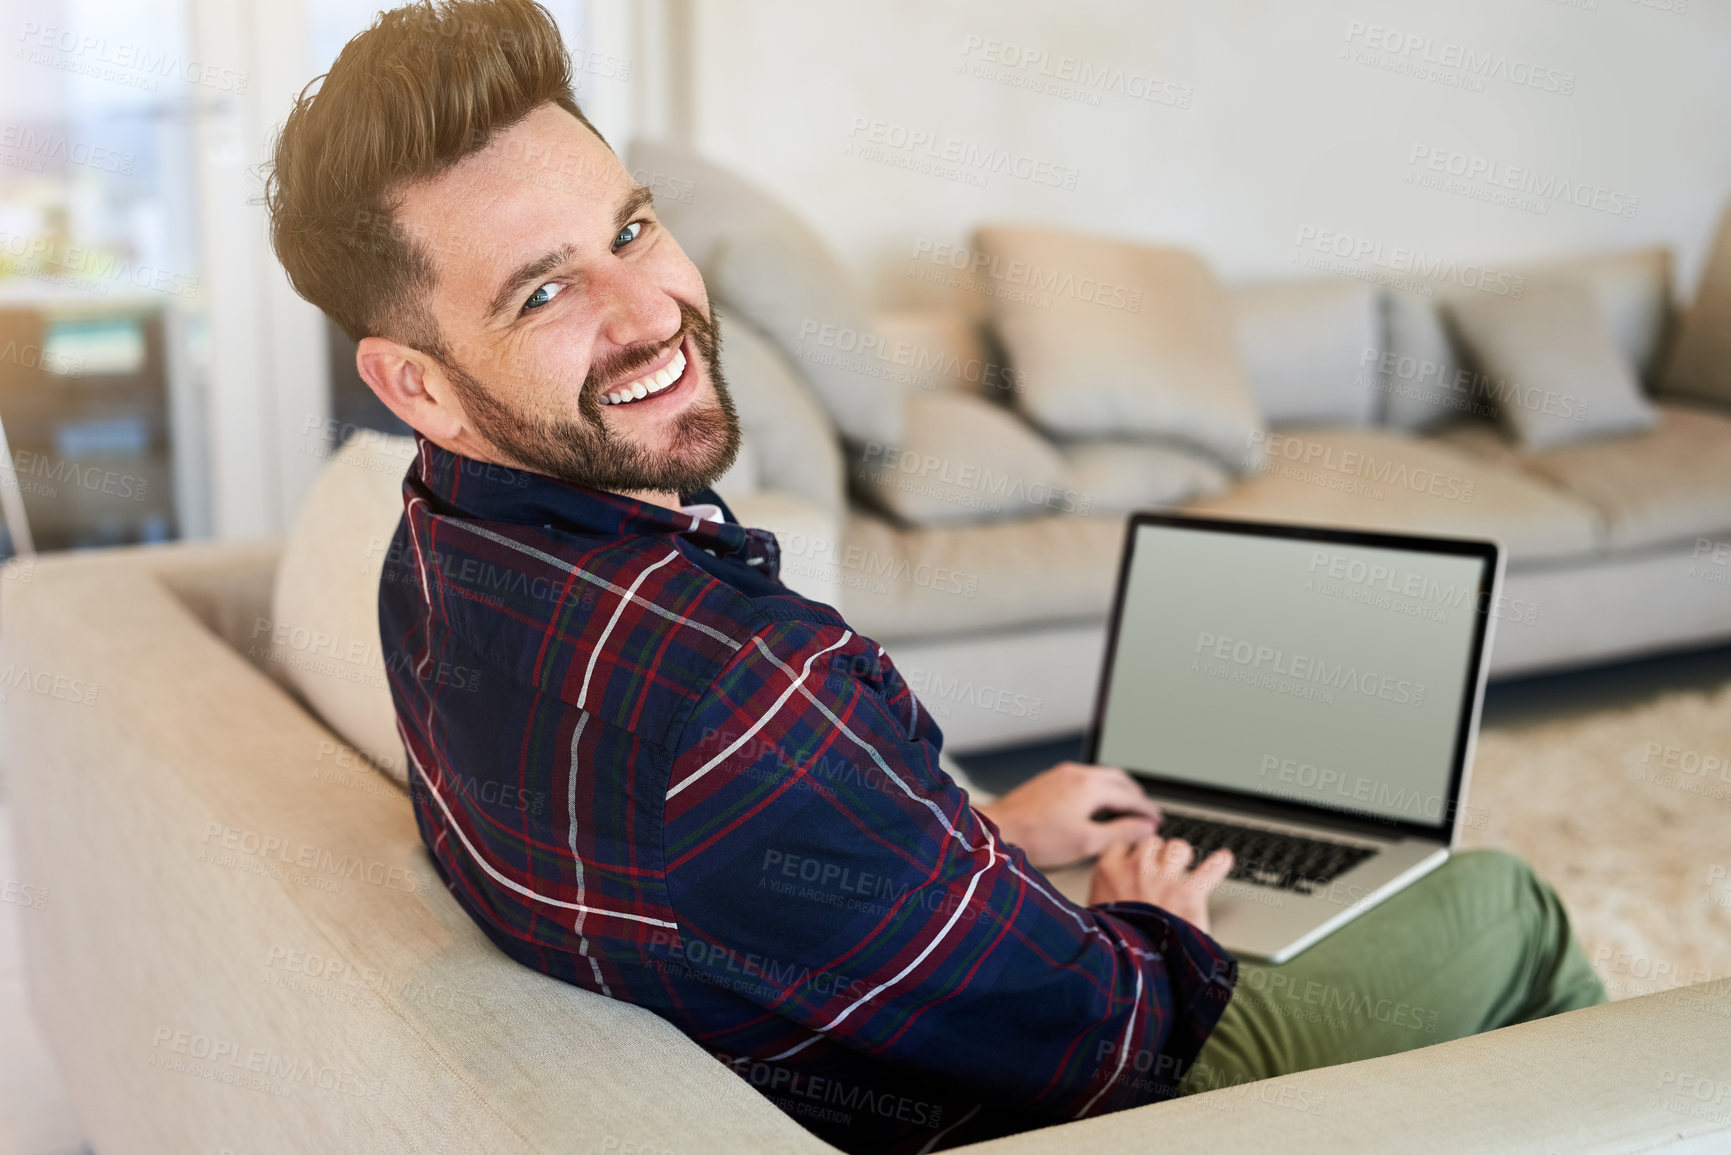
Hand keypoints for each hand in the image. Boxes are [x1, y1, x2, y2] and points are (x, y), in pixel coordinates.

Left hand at [974, 761, 1160, 869]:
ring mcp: (1062, 774)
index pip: (1130, 795)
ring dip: (1118, 789)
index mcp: (1090, 787)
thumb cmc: (1037, 839)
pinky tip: (1097, 803)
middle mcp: (1077, 774)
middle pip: (1119, 779)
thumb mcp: (1087, 843)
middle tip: (1146, 812)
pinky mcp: (1050, 779)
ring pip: (1101, 775)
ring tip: (1126, 807)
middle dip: (1136, 795)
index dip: (1147, 809)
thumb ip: (1121, 833)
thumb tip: (1146, 828)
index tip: (1157, 820)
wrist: (999, 830)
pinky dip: (1100, 788)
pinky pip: (1085, 777)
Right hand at [1087, 836, 1233, 934]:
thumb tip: (1108, 902)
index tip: (1134, 860)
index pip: (1120, 847)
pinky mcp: (1189, 893)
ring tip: (1186, 863)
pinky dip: (1220, 864)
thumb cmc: (1111, 944)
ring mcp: (1164, 878)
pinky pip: (1211, 868)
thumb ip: (1103, 900)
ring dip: (1182, 856)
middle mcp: (1136, 868)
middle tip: (1162, 866)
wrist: (1130, 966)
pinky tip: (1224, 859)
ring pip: (1177, 847)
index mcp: (1108, 873)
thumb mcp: (1095, 916)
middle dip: (1158, 853)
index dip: (1130, 854)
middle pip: (1151, 843)